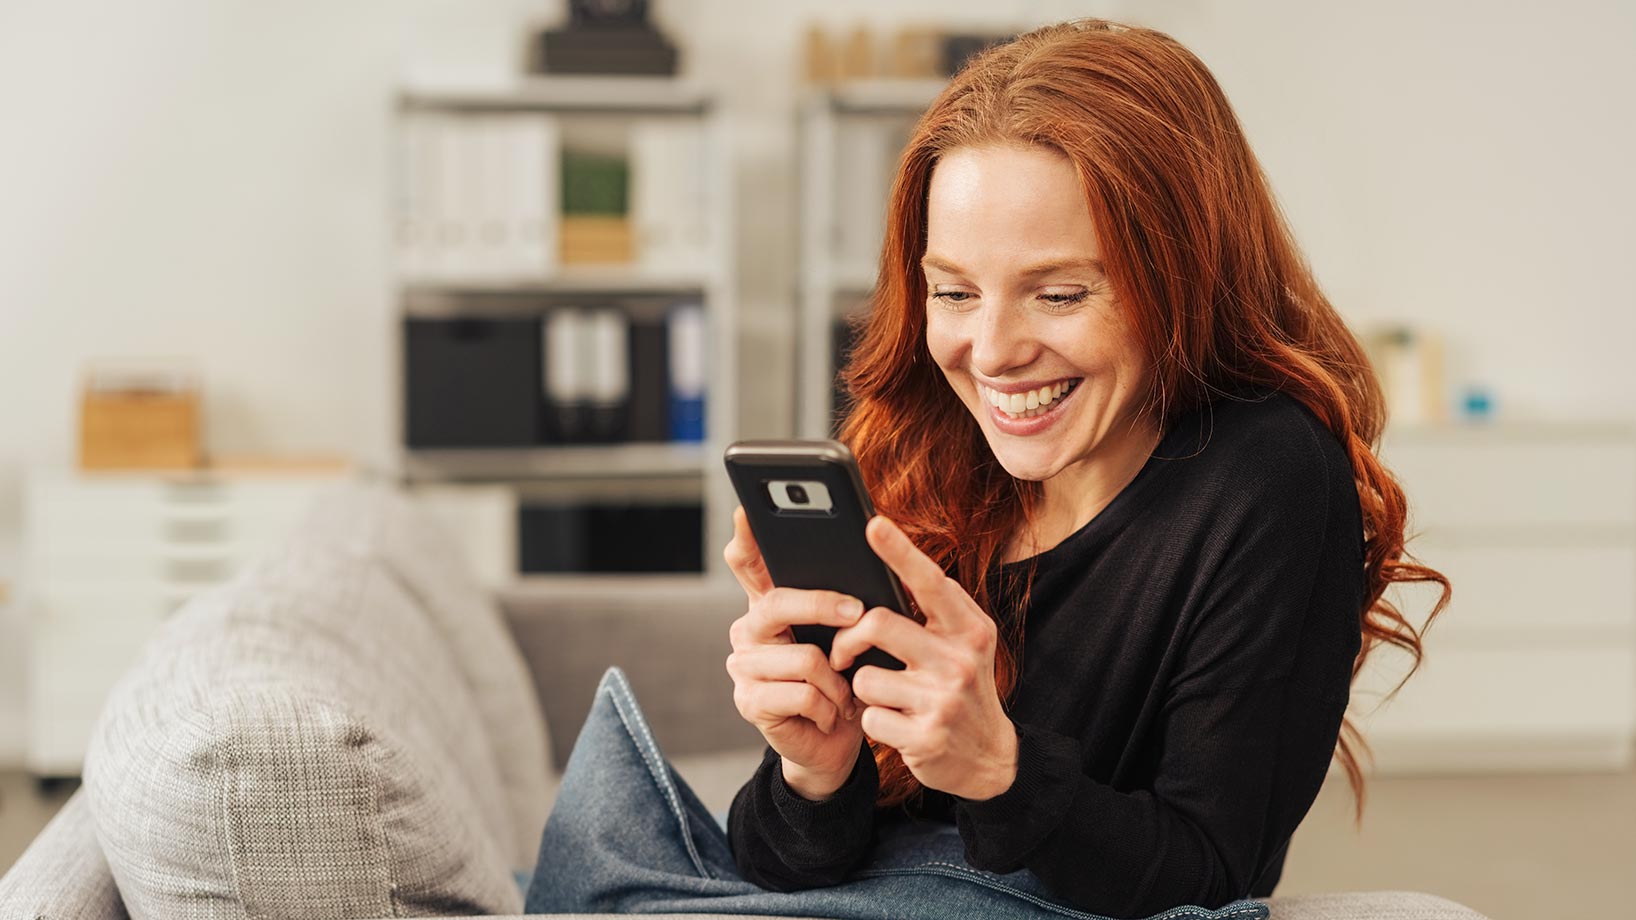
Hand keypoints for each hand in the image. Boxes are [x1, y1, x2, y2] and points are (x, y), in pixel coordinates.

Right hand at [723, 506, 865, 800]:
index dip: (746, 538)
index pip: (749, 564)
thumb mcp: (848, 636)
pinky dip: (828, 706)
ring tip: (842, 693)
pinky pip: (801, 693)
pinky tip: (829, 714)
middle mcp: (747, 629)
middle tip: (855, 612)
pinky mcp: (749, 702)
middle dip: (821, 606)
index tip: (747, 510)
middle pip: (777, 603)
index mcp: (769, 605)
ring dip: (836, 680)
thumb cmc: (845, 679)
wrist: (834, 743)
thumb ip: (845, 602)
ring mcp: (743, 666)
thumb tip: (875, 559)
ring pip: (801, 656)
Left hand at [829, 515, 1017, 800]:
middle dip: (848, 638)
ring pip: (864, 676)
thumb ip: (936, 609)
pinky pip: (869, 717)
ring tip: (888, 698)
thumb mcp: (965, 645)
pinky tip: (895, 726)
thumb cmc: (964, 689)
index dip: (899, 551)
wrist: (990, 759)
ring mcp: (944, 700)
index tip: (872, 524)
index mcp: (970, 628)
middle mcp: (960, 659)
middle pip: (877, 624)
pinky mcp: (926, 737)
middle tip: (843, 651)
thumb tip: (891, 565)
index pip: (928, 581)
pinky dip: (872, 722)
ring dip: (863, 689)